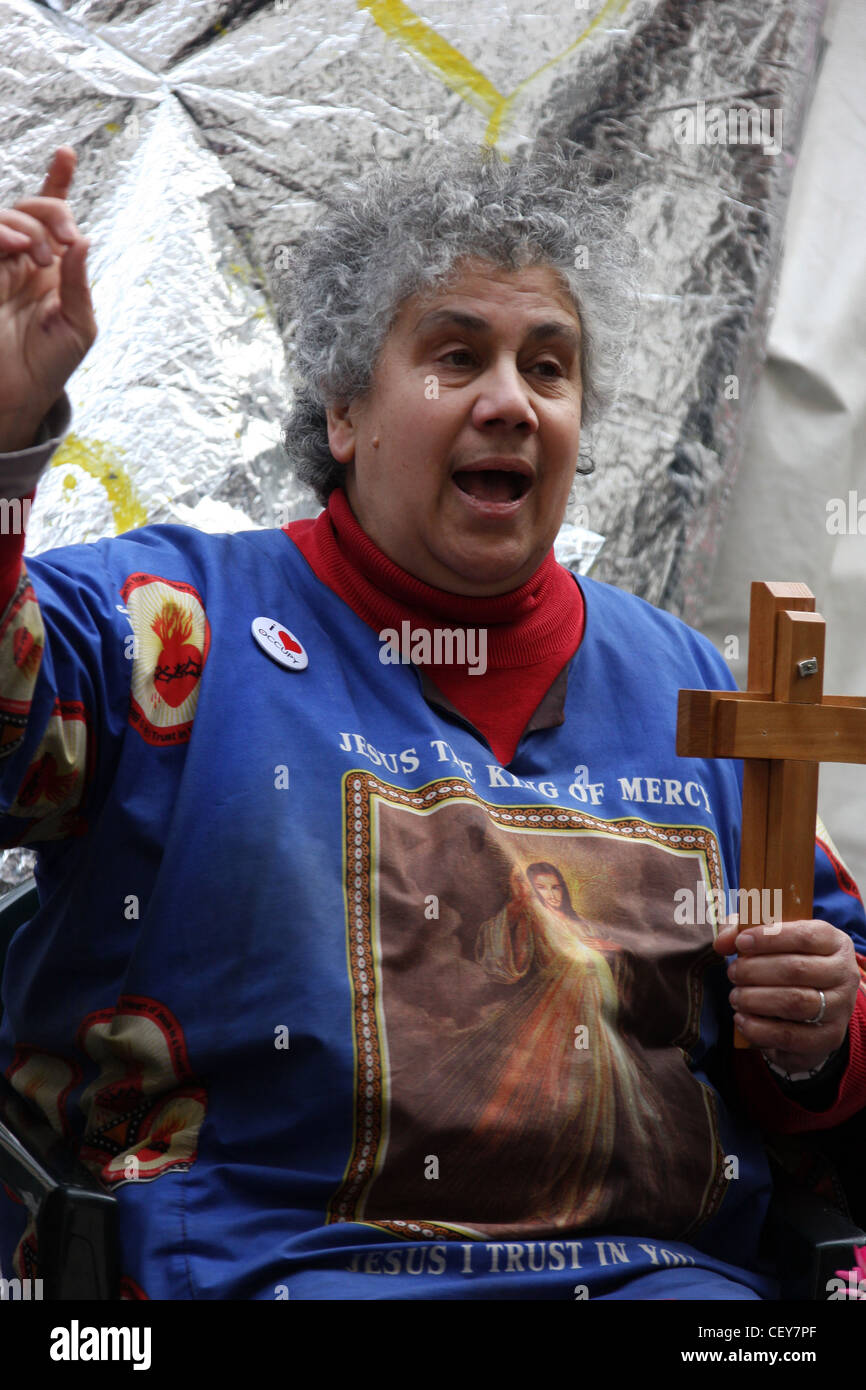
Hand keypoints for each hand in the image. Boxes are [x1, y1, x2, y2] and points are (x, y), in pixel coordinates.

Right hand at [0, 146, 96, 449]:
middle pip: (31, 208)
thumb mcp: (80, 325)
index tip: (66, 155)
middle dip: (53, 211)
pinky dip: (3, 233)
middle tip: (69, 241)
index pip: (52, 216)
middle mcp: (23, 260)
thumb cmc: (50, 366)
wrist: (19, 396)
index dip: (57, 181)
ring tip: (42, 254)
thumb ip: (79, 283)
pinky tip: (19, 247)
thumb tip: (83, 242)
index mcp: (51, 268)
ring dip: (28, 223)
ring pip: (6, 218)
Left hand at [714, 919, 859, 1072]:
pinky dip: (759, 1028)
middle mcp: (844, 974)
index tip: (741, 942)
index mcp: (834, 943)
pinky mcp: (828, 1038)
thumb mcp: (770, 941)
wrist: (814, 1010)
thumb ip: (742, 932)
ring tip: (736, 996)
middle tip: (733, 973)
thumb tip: (722, 942)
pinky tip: (742, 1019)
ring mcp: (839, 1009)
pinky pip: (790, 1036)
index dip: (769, 937)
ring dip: (755, 999)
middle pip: (796, 969)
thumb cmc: (787, 964)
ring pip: (794, 1002)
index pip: (804, 935)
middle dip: (755, 970)